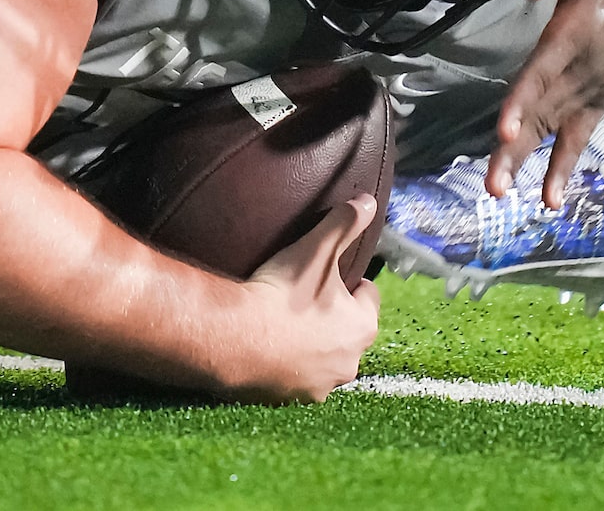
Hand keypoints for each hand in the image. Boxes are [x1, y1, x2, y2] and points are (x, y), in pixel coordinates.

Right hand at [229, 196, 380, 401]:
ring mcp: (321, 386)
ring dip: (313, 344)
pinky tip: (271, 348)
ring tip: (285, 323)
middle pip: (348, 330)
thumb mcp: (316, 249)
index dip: (350, 281)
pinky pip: (297, 379)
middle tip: (304, 296)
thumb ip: (345, 222)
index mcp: (362, 326)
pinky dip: (289, 366)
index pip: (368, 297)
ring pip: (324, 357)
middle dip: (333, 315)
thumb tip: (368, 201)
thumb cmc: (281, 294)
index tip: (331, 274)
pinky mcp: (292, 401)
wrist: (235, 339)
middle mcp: (350, 362)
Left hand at [490, 0, 603, 207]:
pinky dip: (567, 161)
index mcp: (575, 32)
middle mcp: (586, 67)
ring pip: (559, 129)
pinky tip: (552, 194)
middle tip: (493, 188)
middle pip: (545, 113)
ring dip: (535, 164)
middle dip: (517, 151)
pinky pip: (583, 132)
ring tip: (507, 195)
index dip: (521, 102)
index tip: (504, 133)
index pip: (542, 73)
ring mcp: (599, 84)